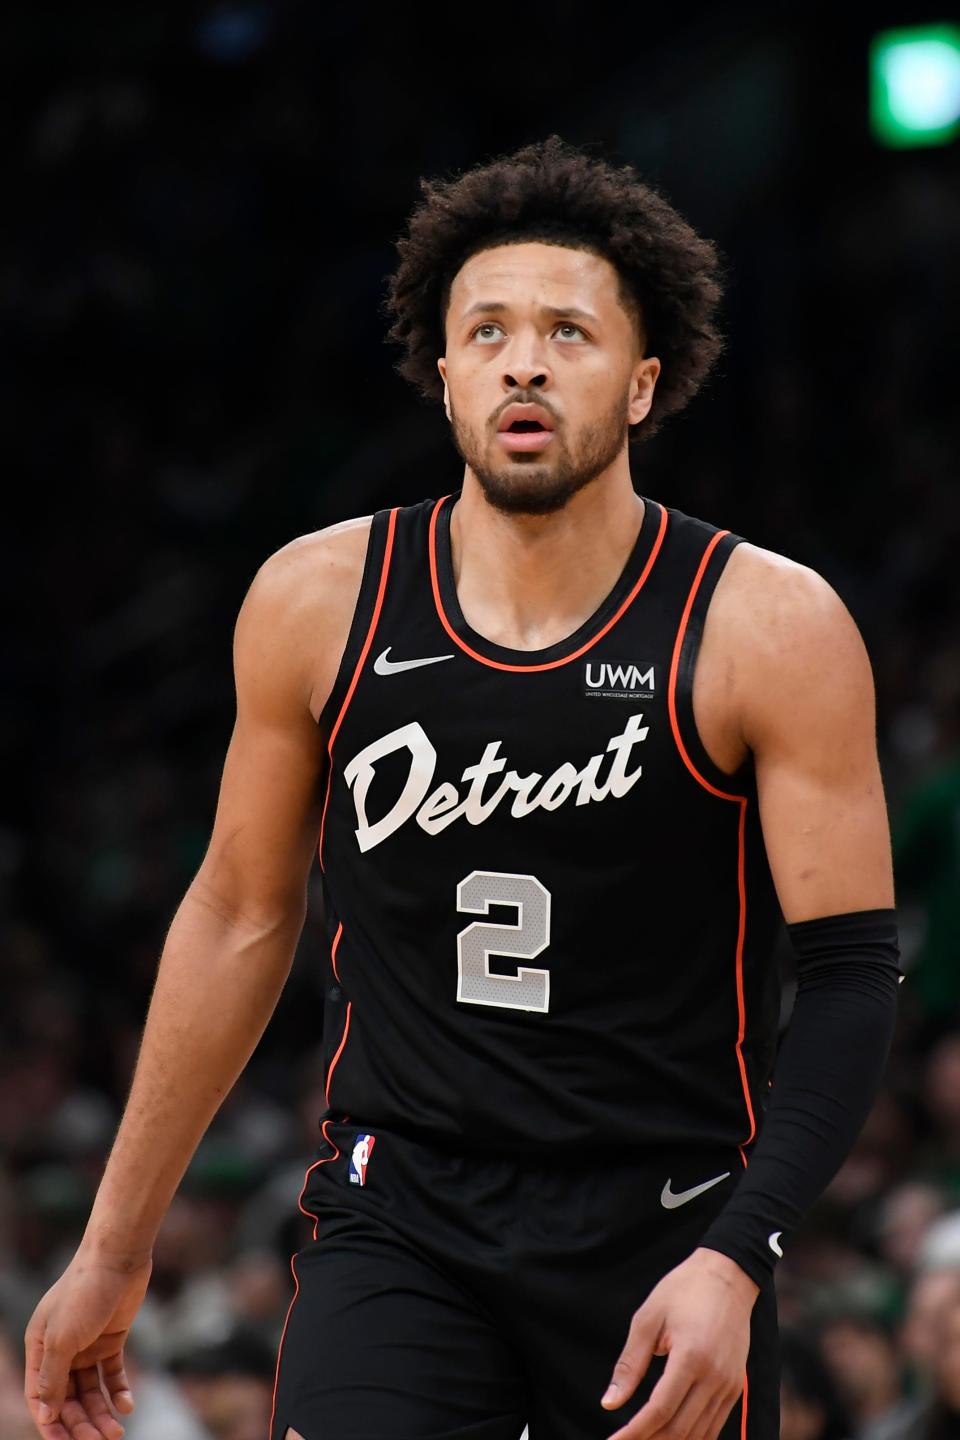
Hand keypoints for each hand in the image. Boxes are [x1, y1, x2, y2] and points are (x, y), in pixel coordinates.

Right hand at [24, 1248, 152, 1439]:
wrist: (118, 1257)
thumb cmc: (84, 1292)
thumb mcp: (63, 1339)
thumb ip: (53, 1378)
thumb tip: (45, 1415)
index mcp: (40, 1349)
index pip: (41, 1397)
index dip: (51, 1423)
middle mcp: (62, 1350)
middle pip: (68, 1398)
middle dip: (82, 1422)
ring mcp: (87, 1345)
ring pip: (91, 1390)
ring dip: (102, 1412)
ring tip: (117, 1431)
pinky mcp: (111, 1338)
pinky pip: (113, 1373)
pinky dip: (119, 1390)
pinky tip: (127, 1405)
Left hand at [601, 1247, 759, 1439]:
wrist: (728, 1275)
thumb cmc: (683, 1290)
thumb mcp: (648, 1319)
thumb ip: (630, 1364)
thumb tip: (609, 1403)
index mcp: (691, 1357)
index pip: (659, 1411)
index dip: (634, 1432)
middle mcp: (715, 1377)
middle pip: (679, 1429)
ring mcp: (729, 1385)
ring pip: (699, 1434)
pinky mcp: (735, 1387)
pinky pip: (714, 1426)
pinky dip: (692, 1438)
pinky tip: (669, 1435)